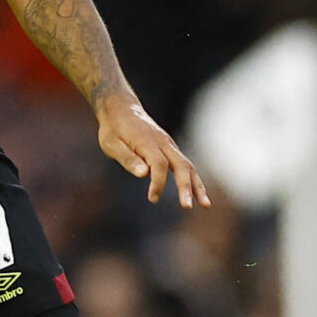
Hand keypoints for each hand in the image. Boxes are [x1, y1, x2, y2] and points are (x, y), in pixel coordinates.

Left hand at [95, 93, 211, 205]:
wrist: (121, 109)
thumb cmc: (113, 128)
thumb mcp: (111, 144)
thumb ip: (128, 158)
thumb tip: (143, 174)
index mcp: (147, 141)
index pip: (158, 164)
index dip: (158, 182)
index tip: (152, 198)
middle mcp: (163, 142)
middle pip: (181, 165)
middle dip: (186, 187)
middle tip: (187, 207)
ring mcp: (169, 145)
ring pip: (187, 165)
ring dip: (197, 185)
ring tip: (205, 205)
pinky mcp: (170, 149)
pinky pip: (185, 165)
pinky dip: (193, 180)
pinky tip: (199, 195)